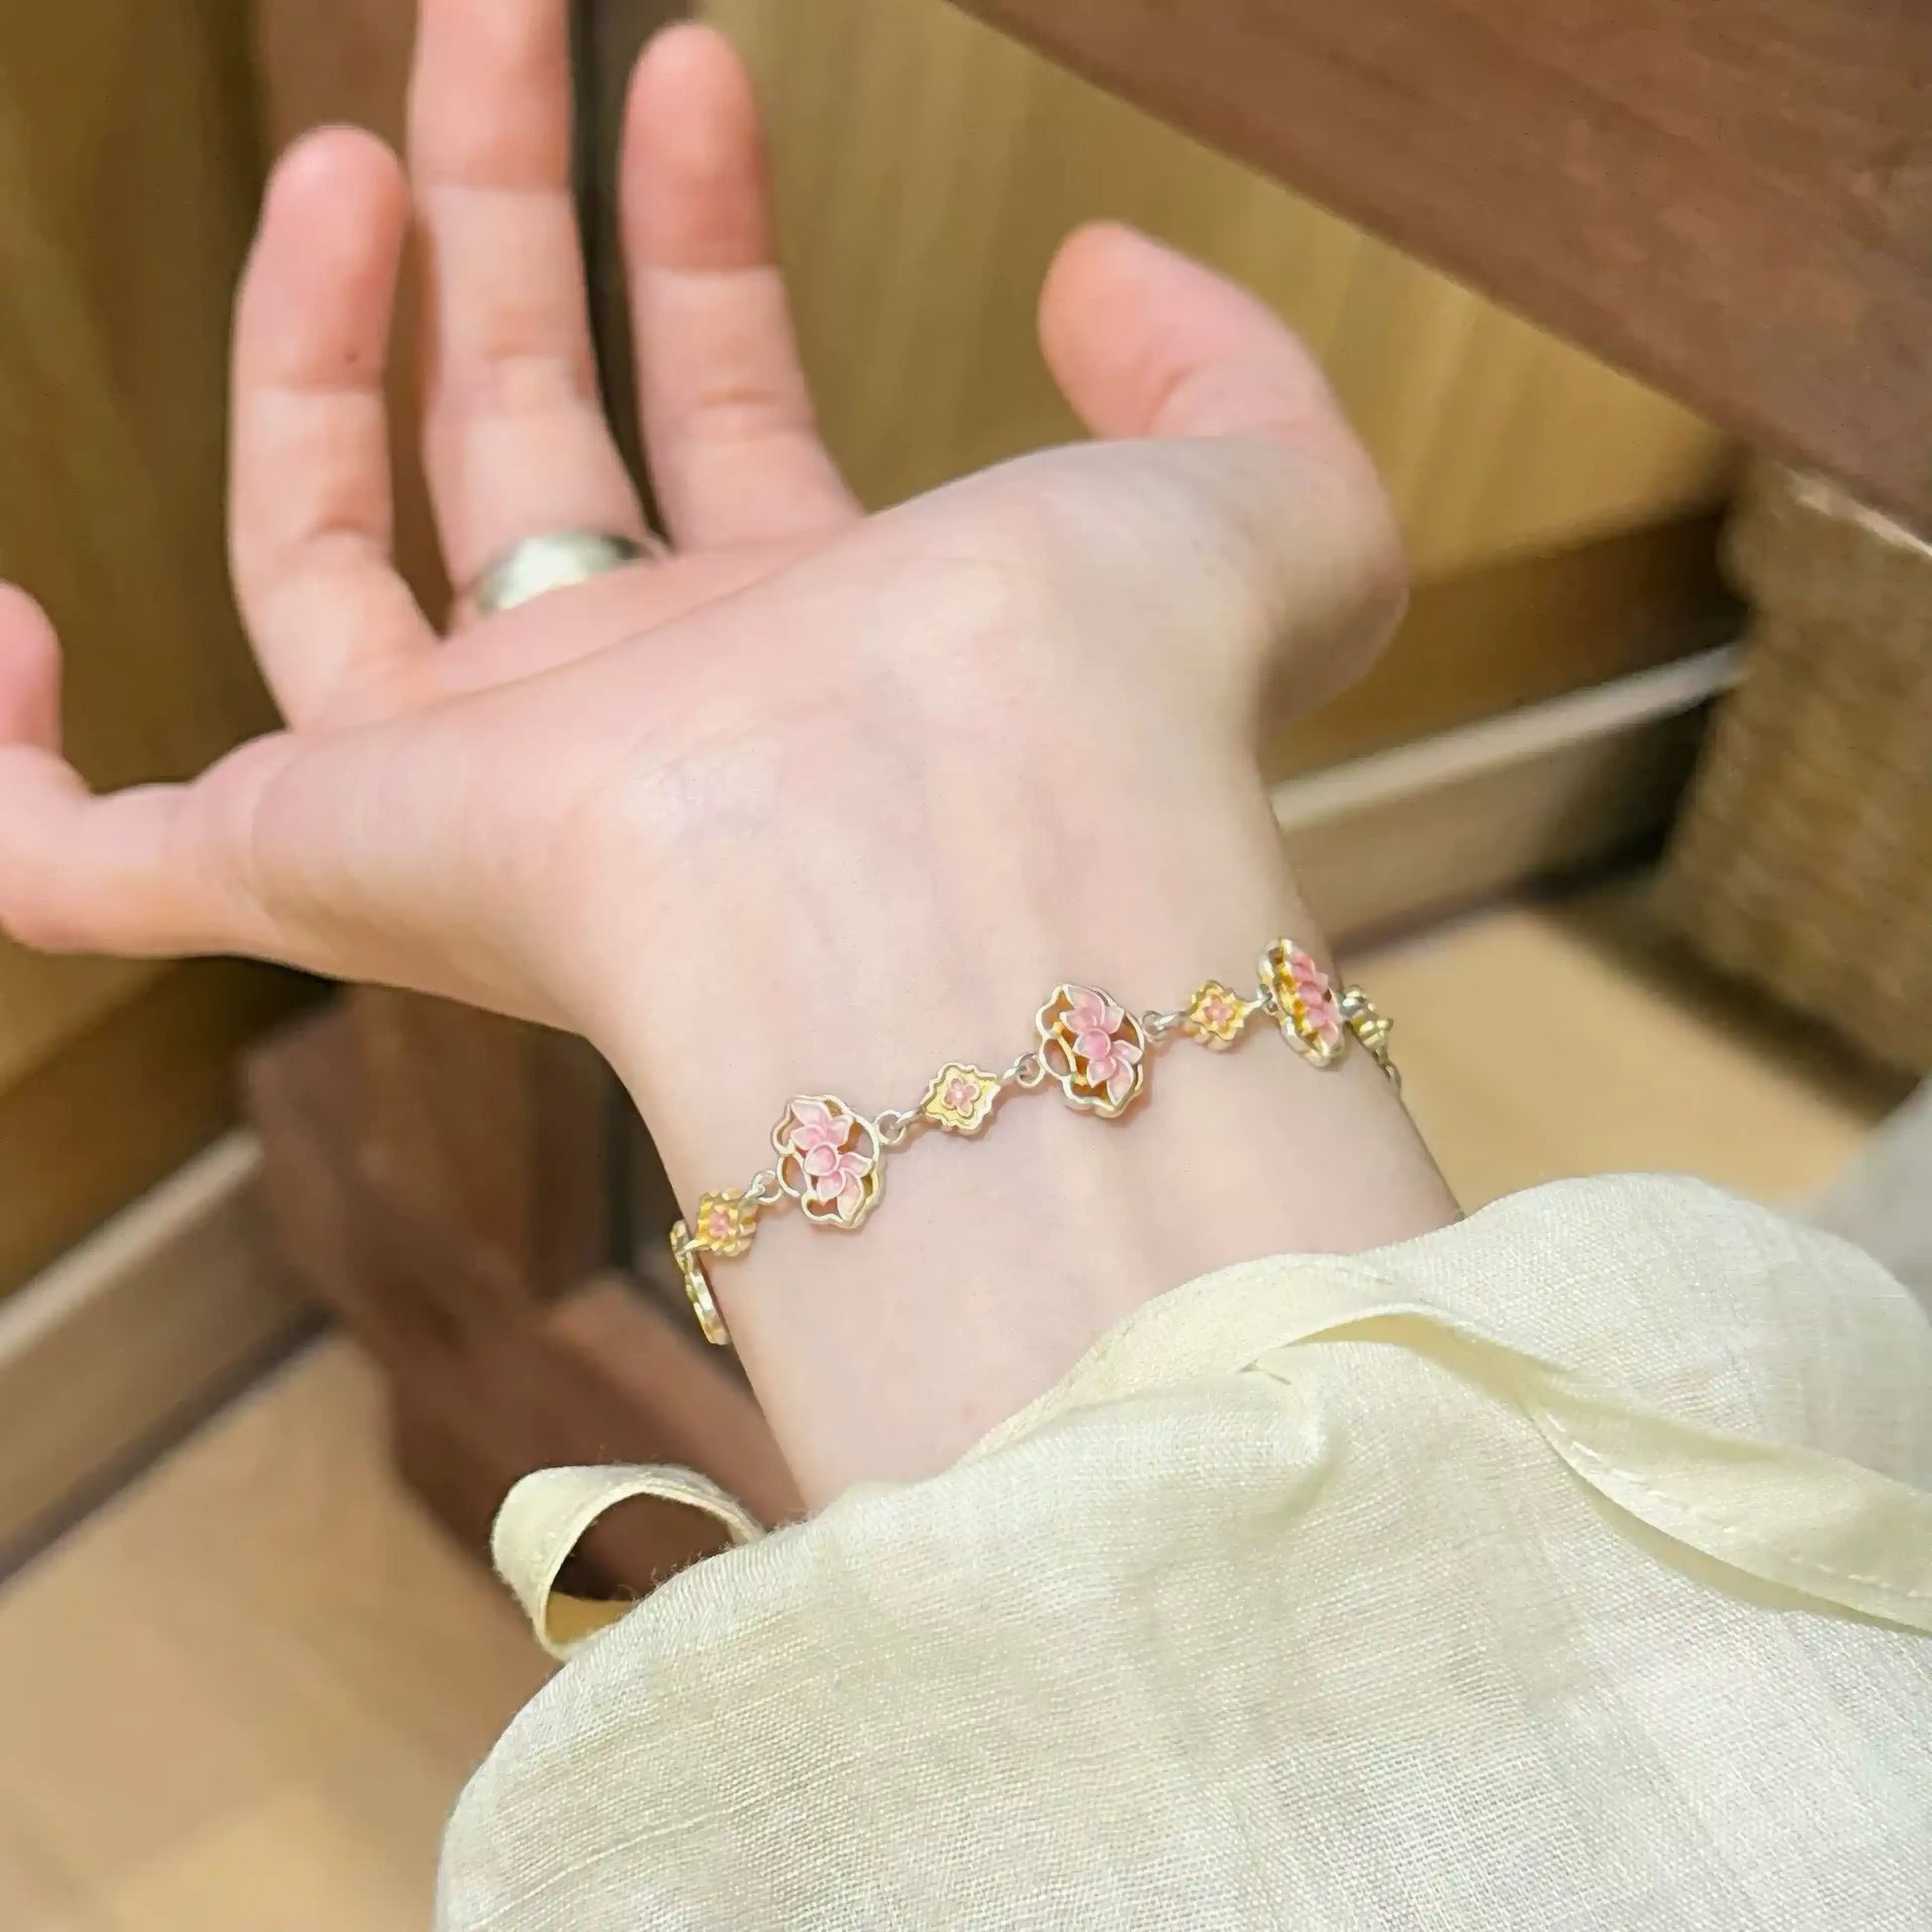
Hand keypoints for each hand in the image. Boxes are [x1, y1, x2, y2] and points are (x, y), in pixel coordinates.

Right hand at [0, 7, 1449, 1496]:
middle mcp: (641, 733)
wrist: (959, 852)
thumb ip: (1224, 375)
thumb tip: (1091, 269)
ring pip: (319, 575)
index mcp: (815, 654)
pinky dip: (12, 783)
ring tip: (348, 137)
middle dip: (496, 220)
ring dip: (312, 354)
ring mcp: (469, 813)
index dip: (698, 240)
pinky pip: (94, 872)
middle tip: (498, 8)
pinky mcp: (323, 882)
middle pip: (516, 454)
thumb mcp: (1265, 501)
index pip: (719, 429)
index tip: (700, 71)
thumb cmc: (1120, 700)